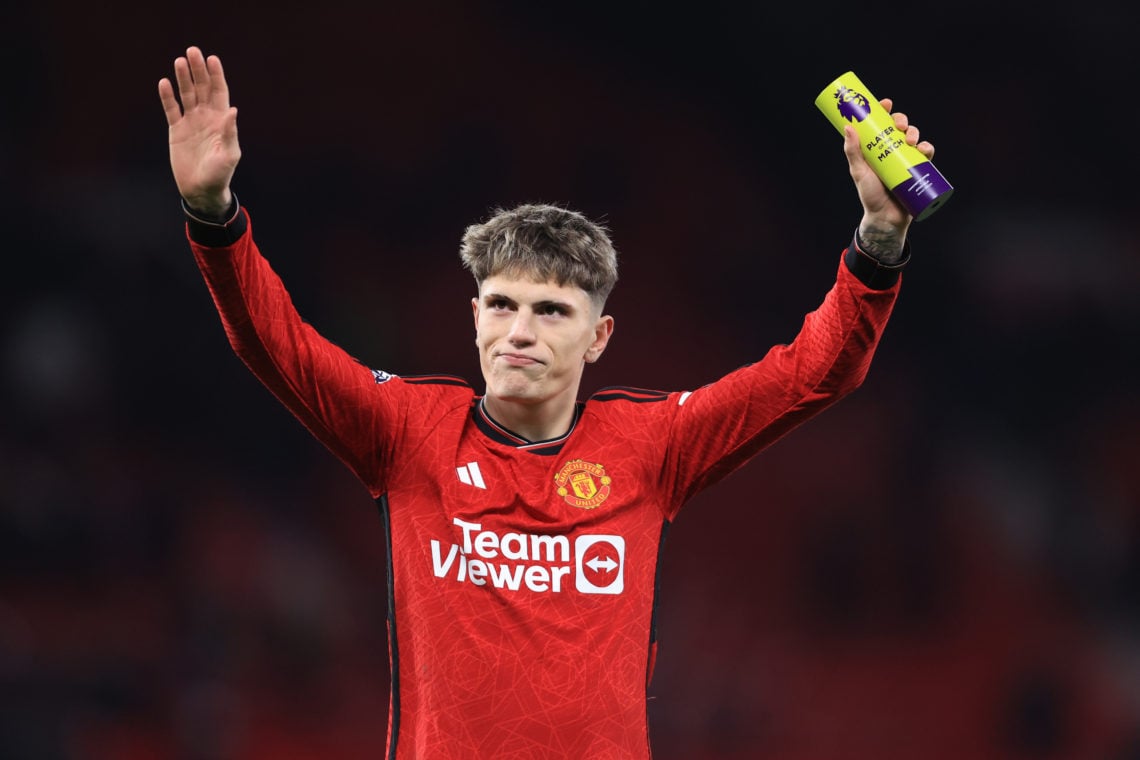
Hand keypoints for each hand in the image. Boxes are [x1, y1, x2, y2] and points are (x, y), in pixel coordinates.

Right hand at [158, 46, 240, 216]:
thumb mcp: (229, 155)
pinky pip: (171, 109)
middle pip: (202, 88)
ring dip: (183, 78)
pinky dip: (168, 97)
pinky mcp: (176, 130)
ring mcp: (191, 122)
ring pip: (186, 94)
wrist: (201, 190)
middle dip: (198, 70)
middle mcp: (206, 117)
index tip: (212, 59)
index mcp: (222, 121)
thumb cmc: (220, 174)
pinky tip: (164, 83)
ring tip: (179, 61)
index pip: (219, 92)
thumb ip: (230, 133)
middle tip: (192, 51)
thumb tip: (233, 110)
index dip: (216, 75)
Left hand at [843, 98, 934, 259]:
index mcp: (877, 147)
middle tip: (898, 125)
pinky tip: (924, 149)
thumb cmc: (870, 195)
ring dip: (915, 132)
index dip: (884, 110)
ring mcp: (906, 159)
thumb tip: (848, 127)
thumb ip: (853, 151)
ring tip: (909, 140)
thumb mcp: (859, 172)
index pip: (881, 124)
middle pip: (900, 127)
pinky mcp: (919, 169)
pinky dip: (928, 148)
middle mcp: (892, 150)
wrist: (885, 217)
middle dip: (902, 120)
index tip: (885, 103)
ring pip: (914, 137)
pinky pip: (927, 154)